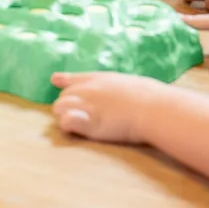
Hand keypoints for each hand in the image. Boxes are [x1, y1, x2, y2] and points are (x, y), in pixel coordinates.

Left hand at [51, 71, 167, 143]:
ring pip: (59, 108)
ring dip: (65, 116)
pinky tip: (76, 129)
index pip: (73, 78)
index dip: (63, 81)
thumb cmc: (149, 97)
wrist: (153, 107)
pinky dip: (68, 125)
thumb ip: (116, 86)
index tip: (55, 80)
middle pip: (63, 97)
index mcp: (98, 79)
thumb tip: (121, 92)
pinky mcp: (89, 122)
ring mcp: (87, 105)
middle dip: (69, 106)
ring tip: (80, 124)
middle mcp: (88, 89)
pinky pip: (66, 121)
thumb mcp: (129, 83)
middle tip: (84, 117)